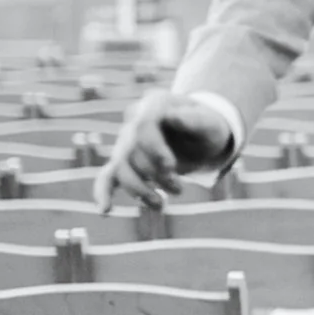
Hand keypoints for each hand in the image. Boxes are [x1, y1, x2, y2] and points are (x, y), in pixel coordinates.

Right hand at [98, 90, 233, 215]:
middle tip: (179, 189)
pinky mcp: (124, 162)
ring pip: (120, 167)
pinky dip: (103, 193)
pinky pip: (107, 176)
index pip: (142, 125)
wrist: (202, 138)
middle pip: (132, 150)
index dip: (153, 148)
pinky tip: (105, 211)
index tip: (170, 167)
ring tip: (161, 205)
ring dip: (139, 190)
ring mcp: (127, 141)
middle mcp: (135, 120)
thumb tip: (172, 116)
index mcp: (155, 103)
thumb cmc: (207, 129)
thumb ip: (195, 120)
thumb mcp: (211, 124)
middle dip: (155, 174)